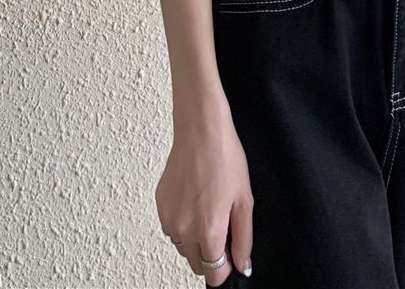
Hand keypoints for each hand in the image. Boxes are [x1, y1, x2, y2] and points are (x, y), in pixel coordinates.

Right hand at [155, 99, 253, 285]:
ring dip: (195, 240)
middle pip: (197, 265)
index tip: (231, 253)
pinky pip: (172, 229)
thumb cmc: (224, 158)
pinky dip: (183, 224)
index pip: (213, 275)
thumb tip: (242, 265)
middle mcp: (184, 230)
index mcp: (208, 231)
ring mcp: (169, 218)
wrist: (200, 130)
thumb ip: (243, 238)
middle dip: (211, 255)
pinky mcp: (160, 205)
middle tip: (222, 226)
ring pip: (183, 248)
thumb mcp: (244, 200)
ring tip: (208, 208)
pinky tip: (195, 200)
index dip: (226, 266)